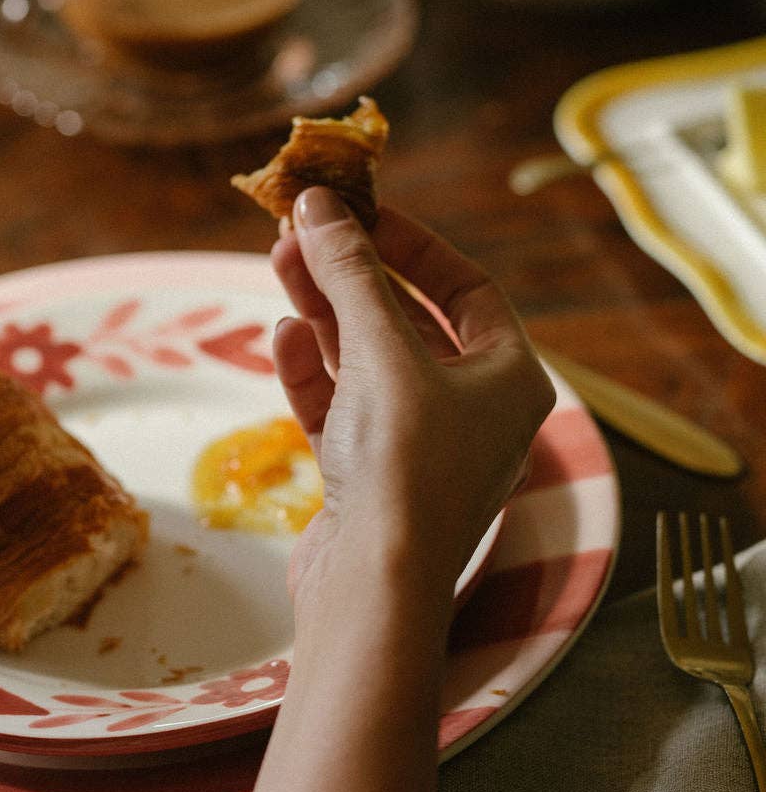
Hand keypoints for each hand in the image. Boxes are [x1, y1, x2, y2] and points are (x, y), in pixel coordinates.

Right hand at [271, 188, 554, 624]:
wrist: (374, 585)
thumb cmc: (404, 464)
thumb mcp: (381, 350)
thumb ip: (349, 273)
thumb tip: (318, 205)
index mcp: (510, 379)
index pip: (467, 289)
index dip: (411, 245)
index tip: (359, 211)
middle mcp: (474, 411)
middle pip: (410, 321)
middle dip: (353, 275)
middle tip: (301, 230)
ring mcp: (420, 447)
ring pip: (369, 361)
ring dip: (325, 311)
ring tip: (280, 260)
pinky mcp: (371, 478)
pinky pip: (343, 406)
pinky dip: (313, 370)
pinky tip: (282, 335)